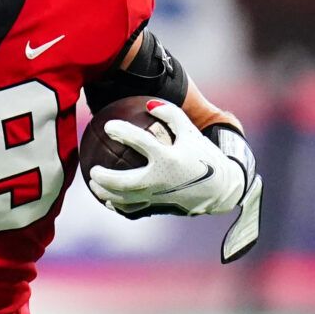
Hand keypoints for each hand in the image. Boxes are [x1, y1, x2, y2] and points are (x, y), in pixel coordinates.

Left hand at [90, 100, 253, 218]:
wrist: (220, 187)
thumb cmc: (203, 155)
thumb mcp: (191, 131)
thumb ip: (170, 114)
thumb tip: (149, 103)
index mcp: (169, 158)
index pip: (140, 142)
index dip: (122, 131)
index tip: (108, 126)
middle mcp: (161, 179)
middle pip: (125, 182)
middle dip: (105, 177)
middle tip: (93, 169)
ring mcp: (159, 196)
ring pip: (126, 199)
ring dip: (106, 193)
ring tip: (94, 184)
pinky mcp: (159, 207)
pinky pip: (133, 210)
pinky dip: (119, 205)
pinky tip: (108, 200)